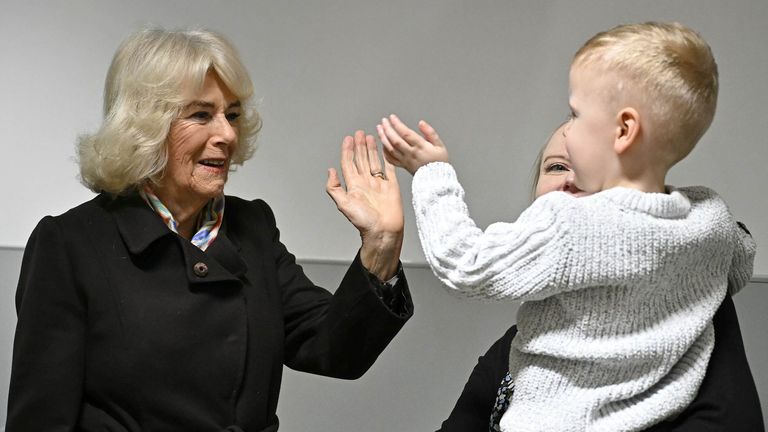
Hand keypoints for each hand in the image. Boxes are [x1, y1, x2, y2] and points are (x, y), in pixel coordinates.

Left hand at [327, 130, 403, 280]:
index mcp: (354, 186)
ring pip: (374, 162)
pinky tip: (385, 150)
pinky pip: (389, 169)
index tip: (348, 138)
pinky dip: (387, 158)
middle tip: (359, 133)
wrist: (384, 231)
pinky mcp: (392, 186)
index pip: (349, 163)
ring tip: (370, 137)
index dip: (347, 151)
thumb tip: (330, 171)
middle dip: (359, 146)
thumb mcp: (344, 204)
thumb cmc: (364, 222)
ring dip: (371, 149)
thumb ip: (335, 188)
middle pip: (361, 159)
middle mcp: (366, 183)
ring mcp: (379, 184)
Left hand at [377, 114, 448, 174]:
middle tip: (383, 121)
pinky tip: (383, 144)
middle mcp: (411, 153)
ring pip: (390, 149)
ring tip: (379, 129)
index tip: (392, 117)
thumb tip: (421, 123)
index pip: (405, 133)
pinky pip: (391, 159)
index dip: (397, 124)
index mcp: (420, 147)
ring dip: (383, 138)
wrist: (437, 179)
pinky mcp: (403, 166)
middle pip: (395, 140)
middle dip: (387, 129)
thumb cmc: (440, 162)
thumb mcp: (440, 145)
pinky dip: (385, 151)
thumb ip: (430, 133)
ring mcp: (405, 160)